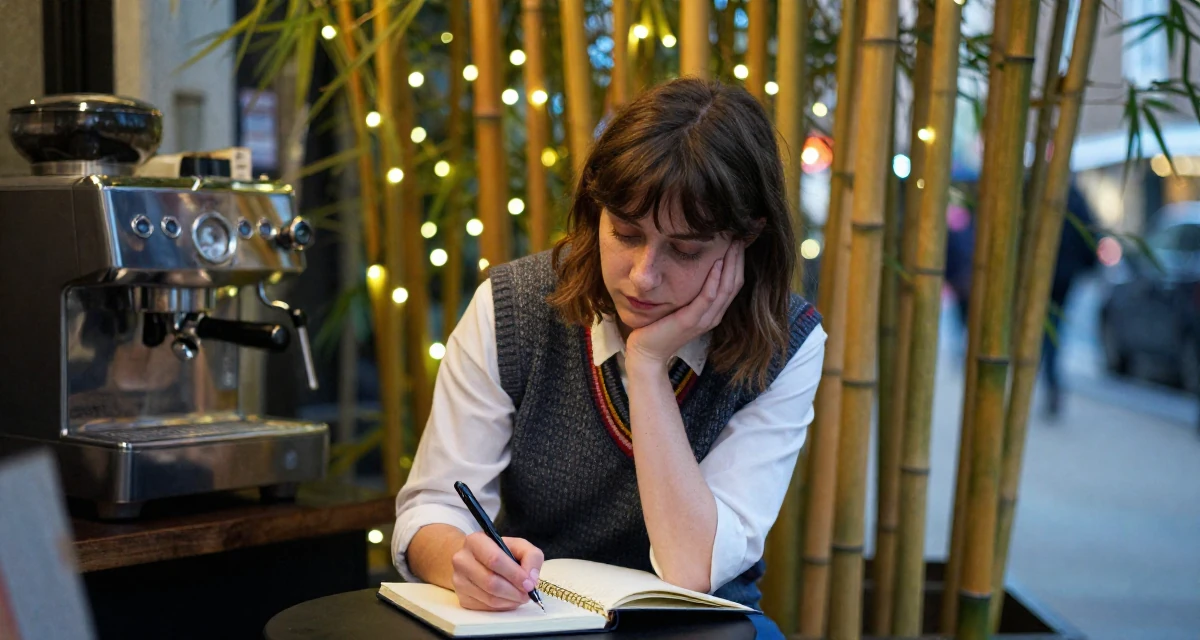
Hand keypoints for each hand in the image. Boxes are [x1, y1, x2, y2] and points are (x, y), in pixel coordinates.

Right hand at [451, 533, 543, 610]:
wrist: (477, 560)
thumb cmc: (501, 552)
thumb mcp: (519, 546)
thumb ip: (531, 557)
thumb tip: (531, 579)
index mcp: (476, 541)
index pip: (494, 560)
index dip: (515, 574)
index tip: (529, 584)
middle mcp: (462, 560)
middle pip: (491, 582)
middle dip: (514, 591)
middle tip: (528, 594)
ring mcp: (459, 580)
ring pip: (489, 598)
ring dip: (510, 601)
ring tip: (521, 597)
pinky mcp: (461, 598)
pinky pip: (485, 607)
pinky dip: (502, 606)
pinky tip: (509, 599)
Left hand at [626, 240, 745, 368]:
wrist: (647, 351)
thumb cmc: (660, 326)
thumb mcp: (680, 305)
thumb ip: (691, 290)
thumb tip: (694, 265)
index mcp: (713, 311)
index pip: (734, 283)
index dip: (738, 261)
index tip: (738, 239)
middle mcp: (713, 315)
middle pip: (734, 283)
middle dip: (738, 258)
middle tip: (739, 236)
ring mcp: (704, 319)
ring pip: (726, 288)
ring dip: (731, 264)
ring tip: (733, 244)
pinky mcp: (691, 321)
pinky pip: (708, 298)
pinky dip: (714, 280)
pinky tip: (716, 263)